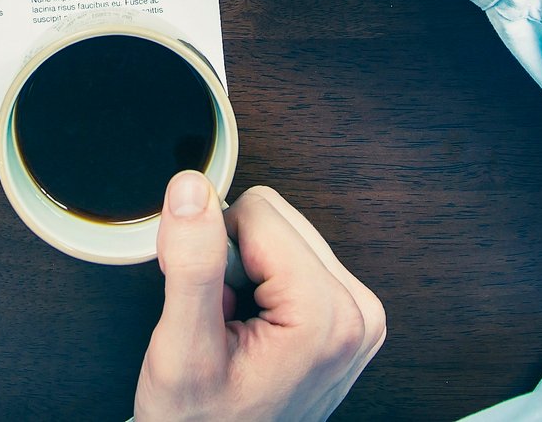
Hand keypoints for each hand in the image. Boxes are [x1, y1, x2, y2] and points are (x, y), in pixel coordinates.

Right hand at [135, 174, 385, 421]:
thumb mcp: (183, 350)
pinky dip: (262, 285)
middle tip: (221, 319)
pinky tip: (252, 328)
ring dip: (246, 274)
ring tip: (235, 327)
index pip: (257, 211)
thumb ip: (192, 265)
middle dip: (234, 260)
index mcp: (329, 315)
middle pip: (276, 218)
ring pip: (283, 233)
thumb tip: (191, 191)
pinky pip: (294, 258)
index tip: (211, 305)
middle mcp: (357, 311)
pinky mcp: (348, 317)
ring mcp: (358, 315)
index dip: (214, 250)